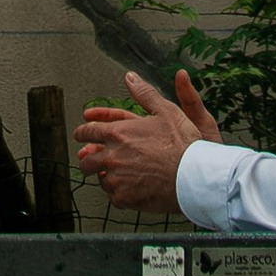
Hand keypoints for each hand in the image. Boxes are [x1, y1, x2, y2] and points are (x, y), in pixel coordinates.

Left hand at [77, 69, 220, 213]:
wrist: (194, 177)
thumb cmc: (184, 145)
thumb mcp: (166, 111)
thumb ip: (144, 94)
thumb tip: (130, 78)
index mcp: (118, 133)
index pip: (88, 131)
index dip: (83, 133)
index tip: (82, 135)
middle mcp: (113, 155)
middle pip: (86, 160)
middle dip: (88, 158)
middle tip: (92, 159)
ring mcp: (117, 178)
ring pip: (99, 179)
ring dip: (105, 176)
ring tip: (114, 175)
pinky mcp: (124, 198)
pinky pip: (113, 196)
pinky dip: (118, 193)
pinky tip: (128, 188)